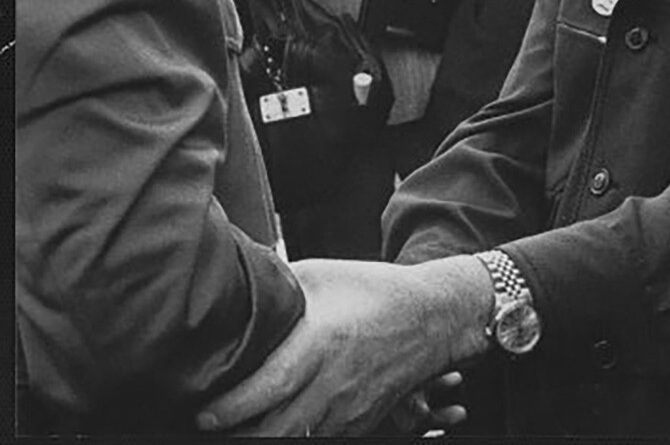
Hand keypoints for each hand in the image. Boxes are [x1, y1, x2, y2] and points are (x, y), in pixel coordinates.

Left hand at [195, 256, 491, 436]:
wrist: (430, 318)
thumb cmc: (374, 292)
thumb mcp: (322, 276)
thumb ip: (279, 287)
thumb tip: (239, 286)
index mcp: (321, 345)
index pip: (267, 389)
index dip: (230, 407)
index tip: (203, 411)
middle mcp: (332, 386)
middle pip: (274, 432)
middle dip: (237, 434)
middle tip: (209, 424)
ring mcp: (346, 411)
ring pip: (294, 442)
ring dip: (263, 436)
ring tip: (237, 426)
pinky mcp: (356, 424)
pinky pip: (317, 439)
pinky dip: (292, 436)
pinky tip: (275, 424)